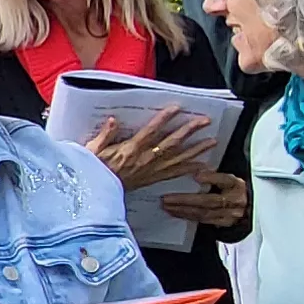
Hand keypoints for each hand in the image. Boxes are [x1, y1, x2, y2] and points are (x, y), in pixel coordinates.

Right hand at [85, 111, 218, 190]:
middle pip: (170, 144)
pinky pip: (174, 174)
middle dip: (189, 131)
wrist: (94, 194)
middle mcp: (143, 160)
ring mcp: (150, 171)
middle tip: (205, 121)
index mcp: (129, 150)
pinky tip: (202, 165)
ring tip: (212, 141)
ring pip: (177, 159)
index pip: (150, 132)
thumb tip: (113, 120)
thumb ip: (104, 135)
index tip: (176, 109)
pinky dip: (188, 169)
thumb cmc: (92, 170)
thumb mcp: (92, 150)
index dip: (163, 120)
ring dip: (196, 150)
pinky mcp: (152, 179)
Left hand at [156, 168, 247, 230]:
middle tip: (166, 198)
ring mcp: (230, 214)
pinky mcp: (224, 223)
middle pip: (209, 201)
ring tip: (167, 206)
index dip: (211, 178)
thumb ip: (214, 175)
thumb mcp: (229, 178)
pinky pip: (203, 220)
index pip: (225, 180)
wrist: (250, 208)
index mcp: (236, 184)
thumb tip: (196, 170)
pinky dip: (188, 216)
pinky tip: (175, 213)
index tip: (196, 175)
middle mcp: (235, 200)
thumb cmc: (234, 189)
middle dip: (185, 200)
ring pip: (204, 213)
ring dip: (182, 210)